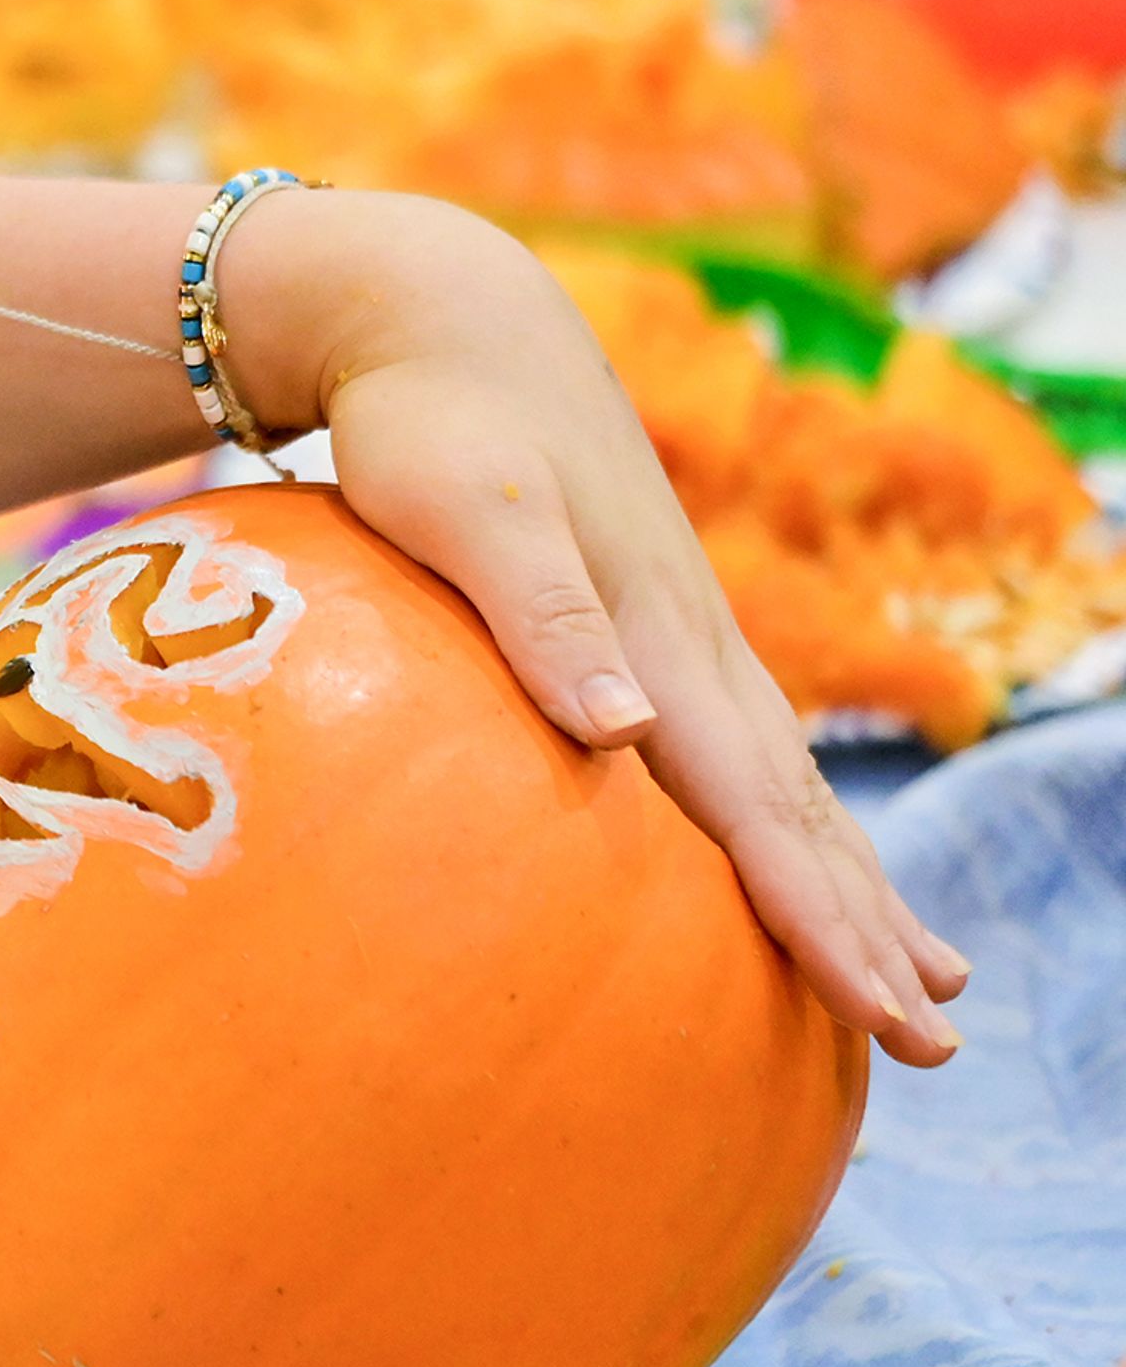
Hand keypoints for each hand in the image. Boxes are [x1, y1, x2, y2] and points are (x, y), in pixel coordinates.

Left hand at [262, 192, 966, 1064]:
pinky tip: (799, 873)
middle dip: (869, 933)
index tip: (889, 1012)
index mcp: (661, 641)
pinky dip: (791, 834)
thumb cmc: (431, 426)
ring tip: (918, 980)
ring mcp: (683, 638)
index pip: (760, 812)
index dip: (824, 918)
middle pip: (801, 820)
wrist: (446, 323)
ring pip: (788, 794)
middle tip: (935, 1044)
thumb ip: (541, 619)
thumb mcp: (469, 514)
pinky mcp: (652, 630)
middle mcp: (693, 649)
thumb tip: (625, 731)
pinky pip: (743, 764)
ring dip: (855, 890)